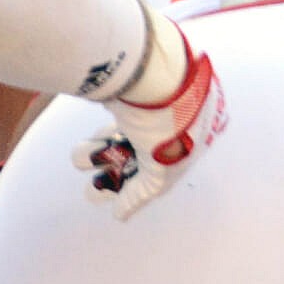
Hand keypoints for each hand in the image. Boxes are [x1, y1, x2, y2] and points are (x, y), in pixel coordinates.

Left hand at [75, 11, 228, 219]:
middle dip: (118, 174)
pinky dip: (99, 138)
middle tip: (93, 188)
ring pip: (125, 138)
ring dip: (101, 156)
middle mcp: (181, 117)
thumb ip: (144, 192)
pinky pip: (115, 121)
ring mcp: (156, 103)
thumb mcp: (163, 166)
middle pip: (144, 155)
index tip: (115, 201)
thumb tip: (121, 215)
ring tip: (81, 159)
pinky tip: (83, 148)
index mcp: (202, 132)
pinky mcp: (132, 92)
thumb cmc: (171, 118)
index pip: (167, 169)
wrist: (155, 68)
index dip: (141, 186)